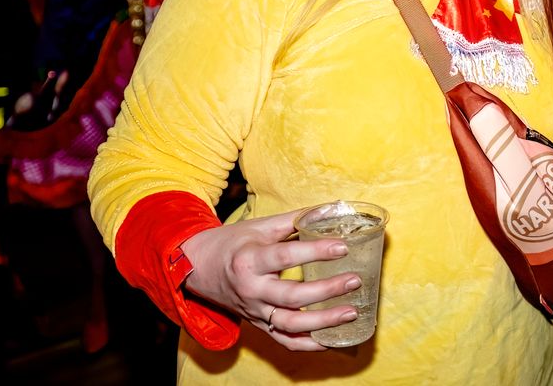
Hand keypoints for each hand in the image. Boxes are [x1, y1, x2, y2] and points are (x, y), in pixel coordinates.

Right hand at [180, 210, 362, 350]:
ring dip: (323, 323)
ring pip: (290, 325)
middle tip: (354, 281)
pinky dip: (309, 345)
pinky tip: (332, 340)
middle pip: (292, 296)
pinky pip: (285, 341)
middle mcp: (252, 290)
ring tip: (351, 313)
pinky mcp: (259, 325)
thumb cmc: (233, 243)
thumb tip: (332, 208)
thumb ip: (297, 219)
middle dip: (326, 290)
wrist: (198, 269)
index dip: (316, 251)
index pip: (286, 257)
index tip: (342, 247)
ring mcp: (255, 312)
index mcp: (250, 260)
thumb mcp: (261, 226)